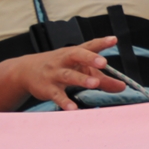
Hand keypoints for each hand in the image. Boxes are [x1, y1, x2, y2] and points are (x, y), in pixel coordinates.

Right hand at [11, 36, 127, 110]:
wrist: (26, 71)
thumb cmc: (60, 68)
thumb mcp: (80, 69)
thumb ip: (103, 79)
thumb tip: (123, 86)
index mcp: (74, 53)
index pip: (89, 45)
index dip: (101, 42)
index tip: (114, 40)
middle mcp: (64, 60)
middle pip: (77, 55)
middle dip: (90, 58)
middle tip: (104, 63)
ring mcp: (55, 74)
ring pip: (68, 75)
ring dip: (81, 79)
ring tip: (94, 83)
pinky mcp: (47, 89)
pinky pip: (57, 95)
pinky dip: (64, 102)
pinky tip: (73, 109)